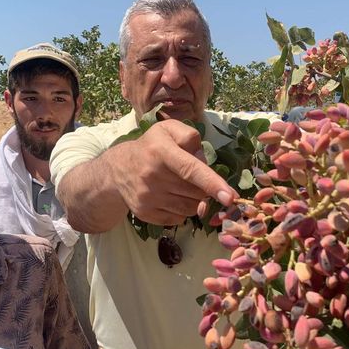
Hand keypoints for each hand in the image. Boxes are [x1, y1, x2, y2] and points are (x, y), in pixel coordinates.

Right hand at [110, 119, 236, 224]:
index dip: (212, 184)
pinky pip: (179, 219)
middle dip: (204, 187)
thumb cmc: (152, 147)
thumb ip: (191, 137)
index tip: (230, 197)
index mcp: (161, 151)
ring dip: (194, 200)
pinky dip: (182, 210)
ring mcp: (148, 197)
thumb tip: (205, 164)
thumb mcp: (169, 130)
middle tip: (193, 177)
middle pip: (196, 192)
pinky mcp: (146, 214)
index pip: (191, 170)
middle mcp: (152, 176)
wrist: (118, 169)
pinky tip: (171, 196)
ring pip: (191, 208)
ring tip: (181, 185)